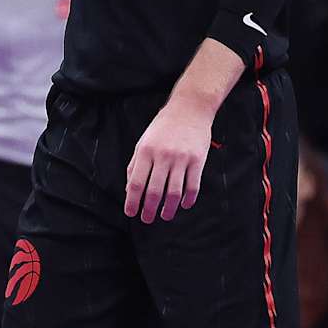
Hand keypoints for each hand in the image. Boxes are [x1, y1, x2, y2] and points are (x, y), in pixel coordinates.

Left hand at [125, 97, 211, 223]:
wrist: (190, 108)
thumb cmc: (164, 126)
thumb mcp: (144, 141)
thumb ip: (135, 165)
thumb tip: (130, 190)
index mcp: (146, 151)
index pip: (136, 183)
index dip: (132, 202)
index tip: (131, 213)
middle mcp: (163, 156)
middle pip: (154, 191)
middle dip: (149, 210)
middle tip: (147, 219)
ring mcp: (181, 158)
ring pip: (174, 193)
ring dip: (168, 209)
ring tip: (165, 216)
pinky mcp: (198, 160)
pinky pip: (192, 186)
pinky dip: (188, 200)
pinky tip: (183, 205)